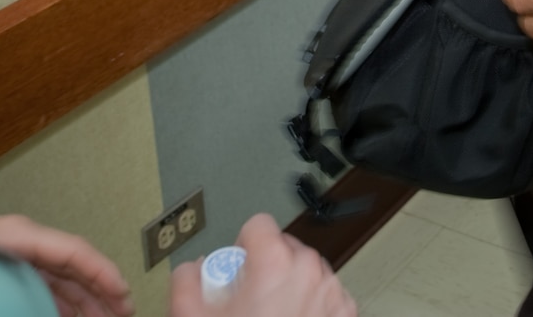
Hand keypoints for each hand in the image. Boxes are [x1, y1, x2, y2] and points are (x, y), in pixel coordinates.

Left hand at [0, 215, 132, 316]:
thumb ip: (32, 294)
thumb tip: (64, 309)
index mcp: (20, 237)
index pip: (75, 251)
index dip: (103, 273)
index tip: (123, 294)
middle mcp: (24, 243)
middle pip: (75, 264)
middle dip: (102, 289)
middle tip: (124, 312)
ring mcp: (17, 255)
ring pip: (63, 278)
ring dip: (85, 299)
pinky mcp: (9, 271)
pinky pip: (45, 285)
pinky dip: (62, 302)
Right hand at [169, 214, 353, 316]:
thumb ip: (187, 281)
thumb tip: (195, 268)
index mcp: (274, 263)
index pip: (259, 225)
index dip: (242, 245)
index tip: (237, 266)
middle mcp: (309, 271)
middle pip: (285, 248)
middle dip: (267, 267)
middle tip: (250, 299)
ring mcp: (332, 293)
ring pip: (308, 271)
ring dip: (291, 284)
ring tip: (271, 316)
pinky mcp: (345, 313)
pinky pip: (326, 294)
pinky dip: (312, 304)